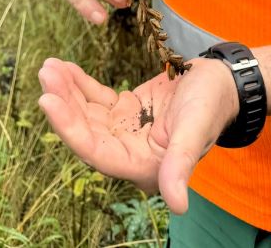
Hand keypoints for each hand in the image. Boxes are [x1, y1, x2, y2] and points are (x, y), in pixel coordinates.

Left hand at [38, 56, 238, 213]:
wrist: (224, 82)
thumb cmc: (213, 104)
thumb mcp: (194, 129)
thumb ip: (180, 164)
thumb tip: (178, 206)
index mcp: (144, 167)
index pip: (97, 152)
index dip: (70, 128)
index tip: (48, 101)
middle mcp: (131, 154)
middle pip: (87, 131)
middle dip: (64, 103)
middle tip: (46, 73)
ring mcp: (127, 131)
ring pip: (88, 114)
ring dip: (67, 91)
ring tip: (49, 66)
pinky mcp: (128, 112)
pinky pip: (98, 100)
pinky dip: (81, 85)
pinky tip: (66, 68)